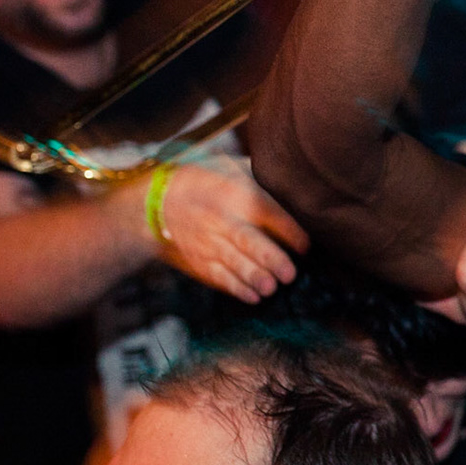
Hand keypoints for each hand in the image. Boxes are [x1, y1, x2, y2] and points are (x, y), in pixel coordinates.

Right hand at [148, 159, 307, 303]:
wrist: (160, 200)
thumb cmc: (207, 181)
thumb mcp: (232, 168)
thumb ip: (262, 178)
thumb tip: (296, 186)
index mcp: (236, 193)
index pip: (267, 211)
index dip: (288, 230)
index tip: (305, 245)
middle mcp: (222, 219)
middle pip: (248, 240)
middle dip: (270, 258)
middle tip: (289, 273)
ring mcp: (209, 242)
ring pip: (234, 262)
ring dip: (254, 277)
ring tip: (272, 288)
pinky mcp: (200, 261)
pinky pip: (219, 276)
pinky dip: (236, 288)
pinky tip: (253, 296)